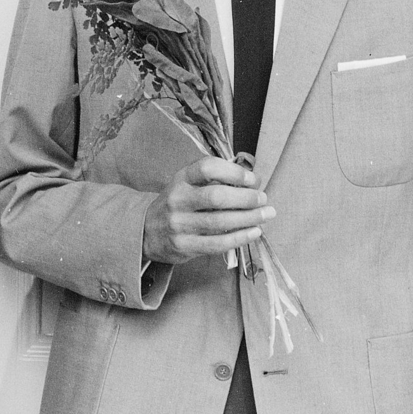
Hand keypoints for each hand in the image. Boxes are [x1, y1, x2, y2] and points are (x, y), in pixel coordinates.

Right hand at [143, 156, 274, 264]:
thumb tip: (253, 182)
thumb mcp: (187, 184)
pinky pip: (217, 244)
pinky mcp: (184, 246)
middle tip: (263, 199)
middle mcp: (178, 199)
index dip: (233, 172)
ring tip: (266, 215)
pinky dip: (240, 238)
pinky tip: (254, 232)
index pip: (207, 168)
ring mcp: (179, 224)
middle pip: (217, 197)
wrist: (146, 231)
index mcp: (180, 179)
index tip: (252, 179)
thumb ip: (214, 180)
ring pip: (220, 222)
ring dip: (249, 218)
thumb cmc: (178, 204)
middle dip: (246, 198)